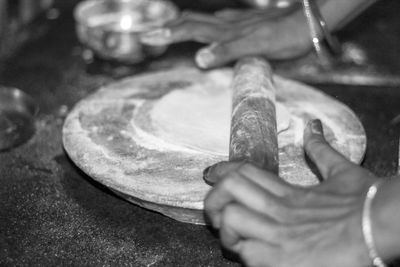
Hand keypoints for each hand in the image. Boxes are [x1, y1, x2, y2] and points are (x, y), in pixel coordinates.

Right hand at [140, 8, 310, 67]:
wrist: (308, 22)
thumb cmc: (285, 35)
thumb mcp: (258, 46)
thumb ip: (228, 51)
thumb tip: (199, 59)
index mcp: (225, 30)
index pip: (189, 29)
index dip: (167, 33)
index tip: (146, 37)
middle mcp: (226, 24)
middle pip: (189, 22)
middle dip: (167, 28)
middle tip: (147, 35)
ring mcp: (235, 24)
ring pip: (200, 21)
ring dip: (179, 26)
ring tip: (164, 31)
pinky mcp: (243, 25)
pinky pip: (214, 25)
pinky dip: (200, 28)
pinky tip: (202, 32)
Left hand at [204, 119, 378, 266]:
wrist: (383, 230)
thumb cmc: (366, 203)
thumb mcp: (344, 172)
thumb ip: (322, 151)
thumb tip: (313, 126)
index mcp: (289, 191)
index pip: (243, 171)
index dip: (222, 170)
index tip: (210, 173)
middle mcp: (279, 210)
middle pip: (229, 190)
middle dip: (213, 199)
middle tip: (215, 210)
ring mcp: (279, 236)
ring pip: (231, 222)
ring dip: (227, 231)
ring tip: (233, 237)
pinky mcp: (282, 262)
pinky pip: (247, 255)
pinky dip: (245, 254)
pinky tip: (254, 254)